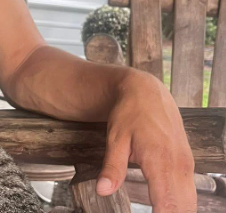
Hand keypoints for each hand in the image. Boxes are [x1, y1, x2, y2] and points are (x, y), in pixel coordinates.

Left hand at [97, 70, 196, 212]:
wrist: (146, 91)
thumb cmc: (128, 113)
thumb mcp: (115, 138)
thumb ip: (112, 167)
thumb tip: (102, 191)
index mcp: (159, 160)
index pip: (167, 204)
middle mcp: (178, 165)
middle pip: (183, 208)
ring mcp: (186, 164)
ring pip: (190, 202)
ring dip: (177, 211)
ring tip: (156, 211)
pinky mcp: (187, 162)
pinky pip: (190, 192)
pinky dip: (181, 204)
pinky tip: (167, 209)